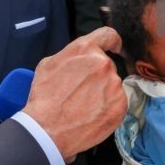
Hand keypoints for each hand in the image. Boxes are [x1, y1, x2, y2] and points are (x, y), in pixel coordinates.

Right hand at [22, 27, 126, 162]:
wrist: (48, 129)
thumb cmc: (44, 96)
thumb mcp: (49, 64)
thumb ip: (71, 56)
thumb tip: (81, 59)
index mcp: (86, 49)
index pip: (108, 35)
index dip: (113, 42)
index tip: (115, 48)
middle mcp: (104, 63)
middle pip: (107, 65)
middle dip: (98, 75)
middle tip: (82, 90)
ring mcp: (114, 85)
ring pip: (112, 85)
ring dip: (103, 92)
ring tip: (85, 105)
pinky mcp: (120, 105)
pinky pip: (117, 102)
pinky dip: (108, 107)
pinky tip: (92, 115)